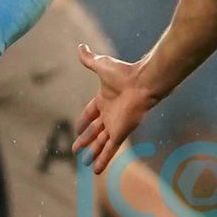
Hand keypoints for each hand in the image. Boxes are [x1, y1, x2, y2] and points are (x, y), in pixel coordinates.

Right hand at [72, 44, 155, 173]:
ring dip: (92, 152)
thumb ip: (89, 59)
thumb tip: (80, 46)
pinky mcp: (120, 133)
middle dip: (85, 140)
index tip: (76, 129)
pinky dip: (102, 160)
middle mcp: (109, 114)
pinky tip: (95, 170)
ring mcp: (114, 125)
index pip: (90, 113)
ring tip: (83, 163)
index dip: (83, 121)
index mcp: (103, 99)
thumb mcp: (100, 64)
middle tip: (75, 150)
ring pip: (100, 142)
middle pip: (94, 131)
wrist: (142, 82)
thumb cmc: (123, 72)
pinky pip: (109, 150)